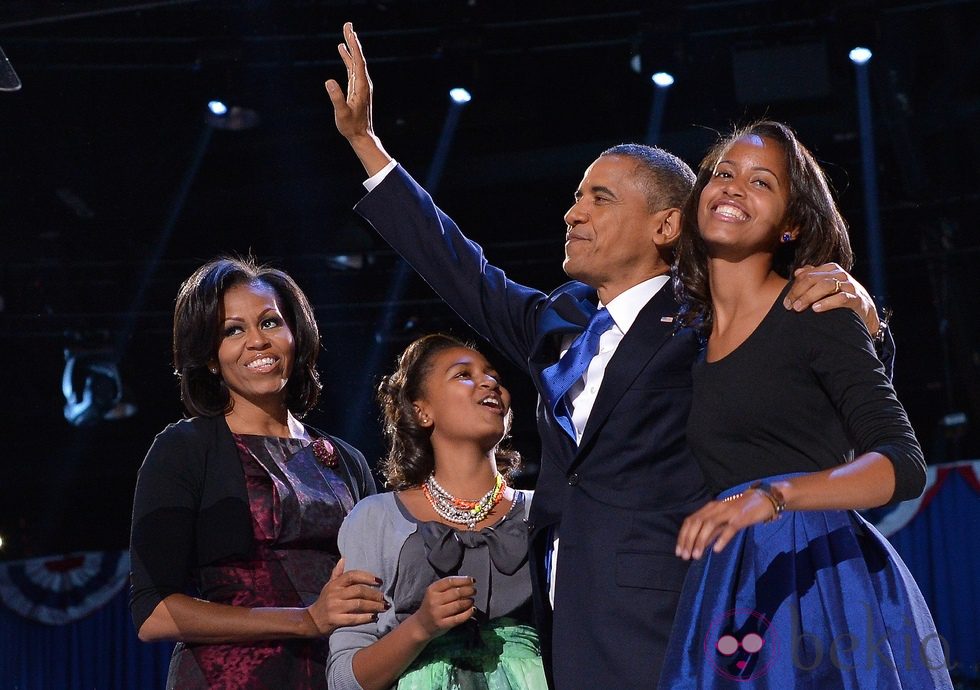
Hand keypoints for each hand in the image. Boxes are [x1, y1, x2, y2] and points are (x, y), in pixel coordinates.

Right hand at [305, 558, 386, 635]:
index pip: (352, 575)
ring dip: (373, 606)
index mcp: (335, 584)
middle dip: (374, 594)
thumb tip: (344, 558)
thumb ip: (337, 573)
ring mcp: (334, 607)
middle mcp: (334, 594)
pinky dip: (365, 618)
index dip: (367, 577)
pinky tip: (374, 617)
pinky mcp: (334, 620)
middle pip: (358, 590)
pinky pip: (353, 619)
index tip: (379, 581)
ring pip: (358, 604)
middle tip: (384, 597)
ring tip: (384, 607)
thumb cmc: (325, 600)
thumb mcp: (329, 585)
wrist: (312, 620)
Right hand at [325, 23, 375, 143]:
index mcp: (361, 86)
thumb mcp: (342, 113)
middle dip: (353, 40)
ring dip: (350, 46)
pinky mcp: (356, 87)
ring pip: (355, 61)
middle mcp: (363, 83)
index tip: (350, 32)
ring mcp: (360, 84)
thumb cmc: (351, 126)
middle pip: (358, 58)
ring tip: (346, 31)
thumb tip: (329, 81)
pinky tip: (342, 50)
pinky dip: (348, 57)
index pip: (358, 62)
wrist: (361, 135)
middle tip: (348, 24)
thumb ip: (336, 98)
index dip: (354, 46)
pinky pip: (352, 68)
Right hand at [406, 576, 475, 641]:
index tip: (472, 580)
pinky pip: (459, 618)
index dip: (463, 580)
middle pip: (456, 592)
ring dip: (469, 601)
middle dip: (469, 590)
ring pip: (458, 605)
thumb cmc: (432, 606)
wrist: (421, 625)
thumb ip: (448, 588)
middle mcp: (434, 601)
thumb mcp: (435, 594)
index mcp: (432, 590)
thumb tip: (468, 583)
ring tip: (472, 600)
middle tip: (474, 591)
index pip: (450, 581)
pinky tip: (473, 609)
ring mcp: (438, 613)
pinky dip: (468, 613)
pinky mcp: (443, 624)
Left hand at [675, 492, 775, 559]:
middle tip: (685, 557)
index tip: (679, 551)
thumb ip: (712, 532)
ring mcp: (728, 512)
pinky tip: (716, 550)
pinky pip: (730, 528)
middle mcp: (716, 508)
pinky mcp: (741, 517)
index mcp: (710, 508)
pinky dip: (722, 539)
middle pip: (697, 523)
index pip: (690, 521)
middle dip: (689, 540)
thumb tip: (699, 545)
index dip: (683, 536)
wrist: (764, 499)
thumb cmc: (742, 511)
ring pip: (709, 525)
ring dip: (701, 541)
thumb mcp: (723, 521)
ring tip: (696, 556)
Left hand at [784, 264, 879, 333]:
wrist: (865, 313)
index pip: (807, 275)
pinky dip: (827, 303)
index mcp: (831, 270)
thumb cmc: (841, 299)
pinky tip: (816, 309)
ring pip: (826, 285)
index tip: (786, 302)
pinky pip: (841, 298)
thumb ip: (813, 277)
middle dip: (798, 292)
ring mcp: (850, 286)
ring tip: (798, 308)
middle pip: (814, 279)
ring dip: (809, 297)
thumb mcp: (827, 287)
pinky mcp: (857, 299)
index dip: (794, 287)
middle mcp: (840, 275)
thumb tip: (797, 272)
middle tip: (789, 306)